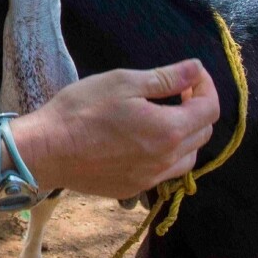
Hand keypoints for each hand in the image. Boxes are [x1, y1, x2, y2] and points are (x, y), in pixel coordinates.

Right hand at [18, 60, 219, 199]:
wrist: (46, 150)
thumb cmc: (82, 111)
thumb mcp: (124, 82)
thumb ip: (166, 78)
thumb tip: (197, 68)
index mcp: (169, 130)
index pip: (211, 109)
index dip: (207, 86)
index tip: (190, 75)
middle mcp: (166, 160)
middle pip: (203, 134)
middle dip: (197, 108)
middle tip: (176, 91)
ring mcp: (150, 178)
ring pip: (188, 157)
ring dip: (186, 135)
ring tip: (163, 117)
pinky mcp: (133, 188)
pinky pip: (164, 173)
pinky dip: (167, 155)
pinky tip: (144, 140)